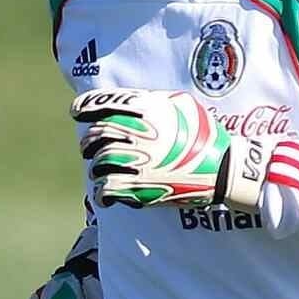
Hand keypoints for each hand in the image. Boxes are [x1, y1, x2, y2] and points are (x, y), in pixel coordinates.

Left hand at [74, 90, 270, 209]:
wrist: (221, 169)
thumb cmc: (205, 135)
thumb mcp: (182, 104)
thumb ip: (153, 101)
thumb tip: (135, 101)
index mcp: (144, 109)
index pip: (100, 103)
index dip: (84, 108)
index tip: (77, 113)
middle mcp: (135, 131)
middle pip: (95, 135)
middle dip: (89, 143)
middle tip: (90, 149)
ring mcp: (134, 159)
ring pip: (98, 162)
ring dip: (97, 168)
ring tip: (101, 172)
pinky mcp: (136, 186)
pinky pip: (105, 188)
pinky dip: (102, 193)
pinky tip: (105, 196)